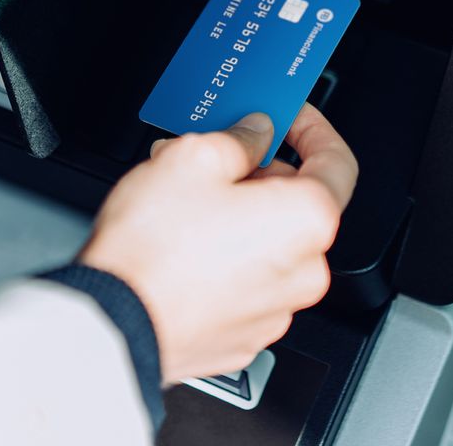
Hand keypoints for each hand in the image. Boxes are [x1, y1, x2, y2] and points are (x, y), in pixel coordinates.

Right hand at [79, 104, 357, 382]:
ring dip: (239, 216)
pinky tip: (185, 243)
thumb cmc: (153, 251)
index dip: (311, 129)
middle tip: (216, 156)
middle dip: (259, 174)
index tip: (288, 117)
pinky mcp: (243, 334)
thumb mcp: (192, 158)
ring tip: (186, 199)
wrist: (115, 322)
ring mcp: (274, 310)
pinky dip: (226, 259)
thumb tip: (254, 134)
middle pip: (297, 205)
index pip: (336, 162)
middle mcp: (304, 271)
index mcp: (306, 221)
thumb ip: (239, 137)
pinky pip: (246, 283)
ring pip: (269, 245)